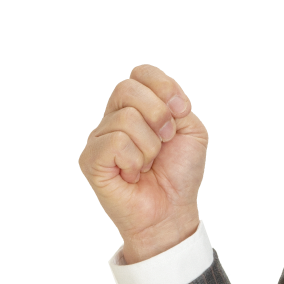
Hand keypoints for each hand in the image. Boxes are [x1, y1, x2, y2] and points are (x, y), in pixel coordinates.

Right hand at [79, 65, 208, 262]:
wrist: (172, 210)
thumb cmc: (179, 172)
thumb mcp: (191, 131)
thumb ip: (178, 105)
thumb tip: (165, 99)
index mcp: (137, 107)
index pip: (141, 73)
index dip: (164, 88)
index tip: (181, 113)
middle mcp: (114, 118)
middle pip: (128, 89)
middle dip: (159, 116)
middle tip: (165, 142)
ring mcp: (99, 139)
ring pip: (126, 119)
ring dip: (150, 147)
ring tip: (148, 165)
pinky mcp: (91, 160)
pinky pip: (115, 142)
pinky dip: (135, 160)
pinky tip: (134, 174)